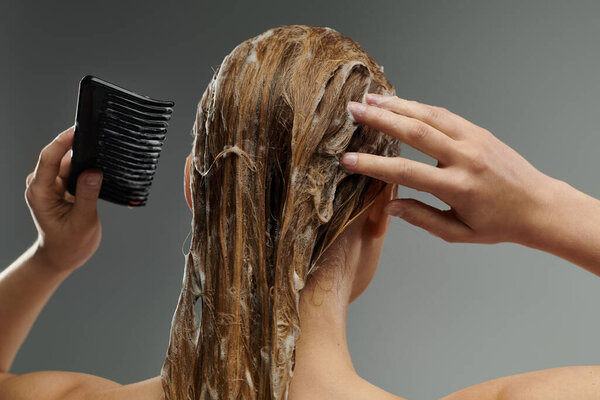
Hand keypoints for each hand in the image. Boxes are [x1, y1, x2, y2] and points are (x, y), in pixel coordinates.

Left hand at [24, 127, 102, 272]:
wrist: (62, 257)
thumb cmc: (69, 244)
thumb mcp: (82, 221)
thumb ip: (87, 194)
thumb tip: (94, 171)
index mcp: (40, 192)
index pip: (49, 158)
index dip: (63, 141)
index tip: (79, 130)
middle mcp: (42, 185)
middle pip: (61, 157)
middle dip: (81, 149)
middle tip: (103, 145)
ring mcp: (51, 185)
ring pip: (70, 162)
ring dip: (86, 161)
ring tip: (105, 164)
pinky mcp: (61, 186)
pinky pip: (74, 170)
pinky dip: (86, 170)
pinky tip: (99, 172)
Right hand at [341, 94, 558, 244]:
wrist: (538, 205)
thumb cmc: (498, 223)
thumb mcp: (458, 232)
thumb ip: (422, 218)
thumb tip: (390, 205)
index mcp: (457, 187)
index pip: (406, 172)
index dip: (373, 165)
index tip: (348, 159)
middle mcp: (465, 158)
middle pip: (414, 132)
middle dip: (380, 119)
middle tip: (354, 110)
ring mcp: (473, 140)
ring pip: (429, 116)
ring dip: (397, 105)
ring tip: (371, 98)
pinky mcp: (479, 131)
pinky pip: (444, 114)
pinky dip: (419, 106)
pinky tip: (401, 103)